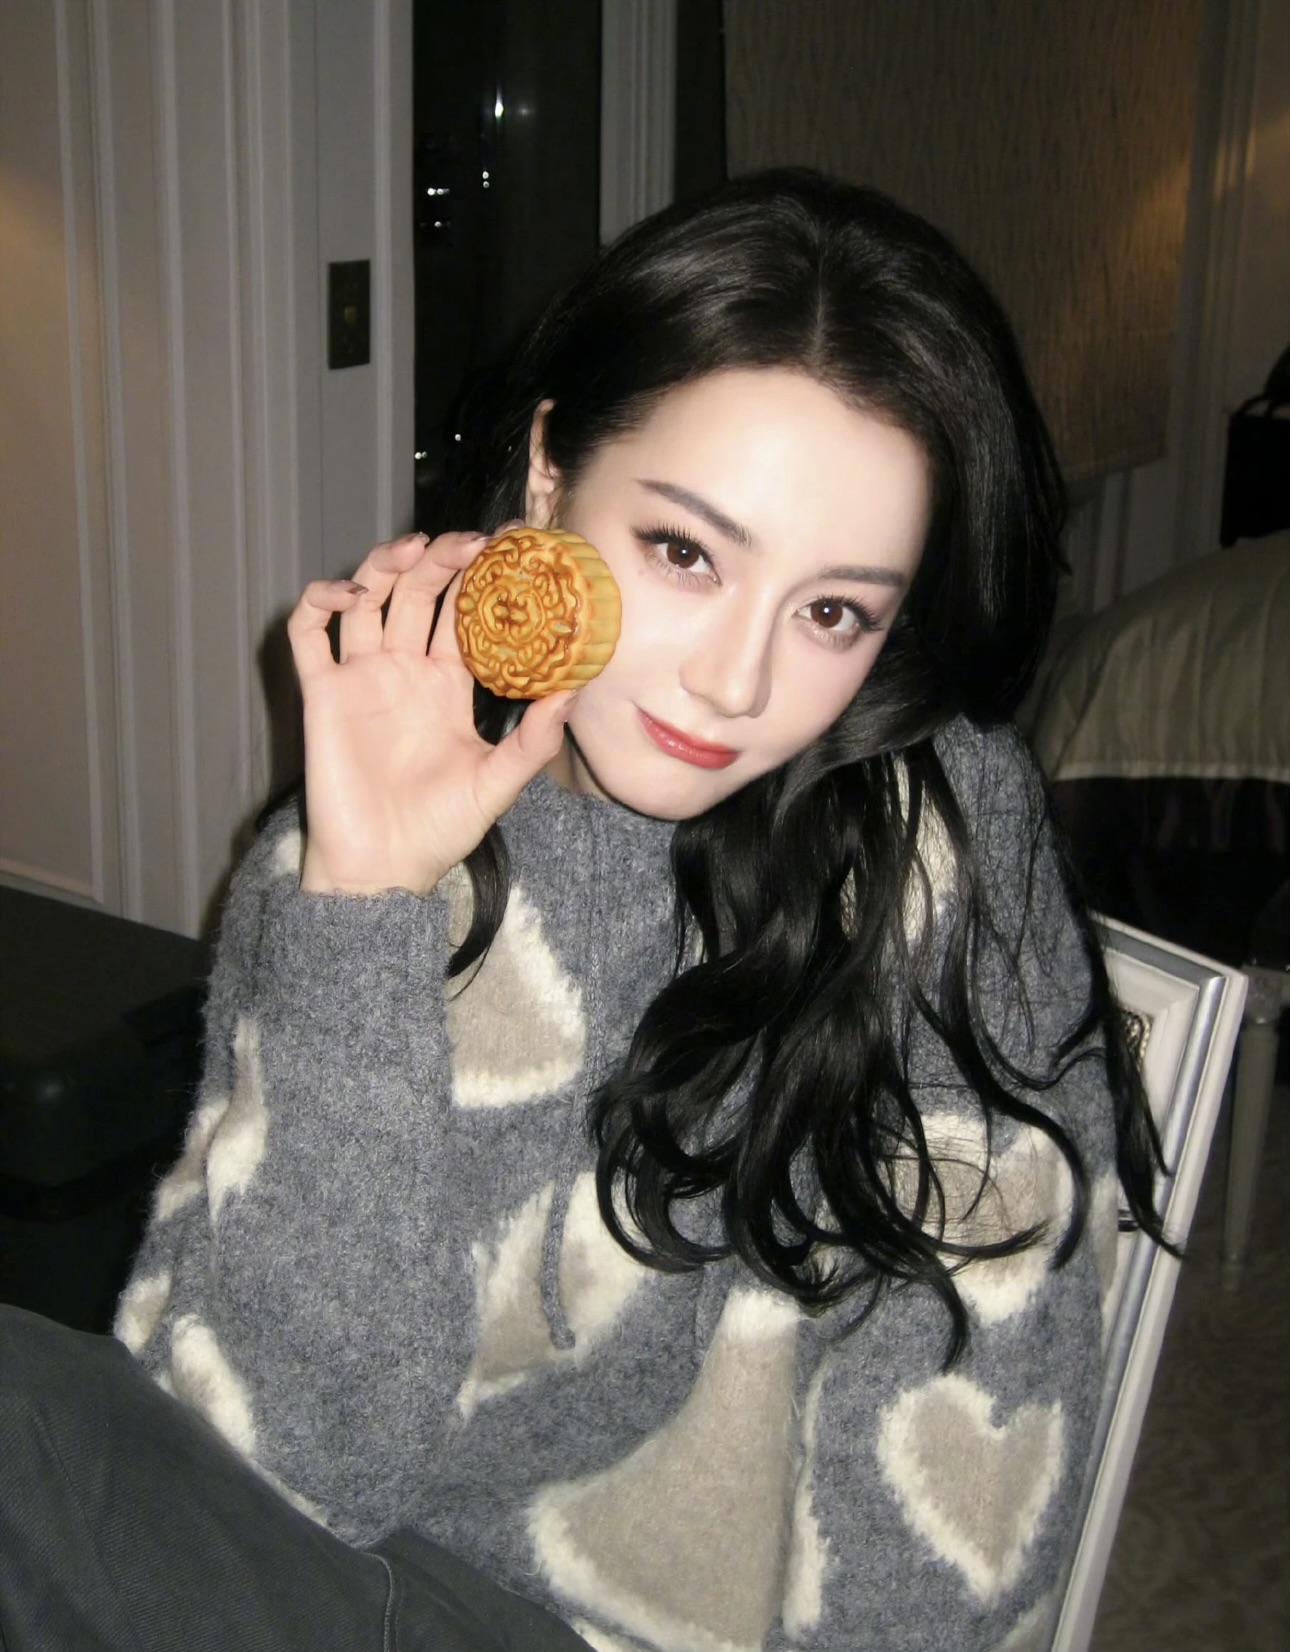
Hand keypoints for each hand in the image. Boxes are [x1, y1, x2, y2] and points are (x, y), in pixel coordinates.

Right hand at [287, 531, 574, 895]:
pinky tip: (348, 594)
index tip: (505, 553)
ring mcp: (360, 678)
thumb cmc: (439, 830)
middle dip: (438, 560)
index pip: (462, 615)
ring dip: (383, 565)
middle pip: (416, 593)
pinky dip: (320, 602)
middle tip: (466, 542)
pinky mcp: (322, 693)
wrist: (382, 867)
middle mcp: (402, 671)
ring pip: (365, 599)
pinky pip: (309, 634)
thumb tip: (574, 691)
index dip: (478, 582)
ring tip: (412, 549)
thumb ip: (533, 739)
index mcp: (446, 684)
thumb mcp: (498, 782)